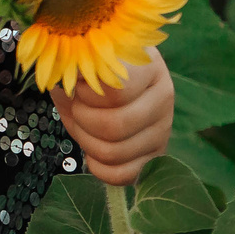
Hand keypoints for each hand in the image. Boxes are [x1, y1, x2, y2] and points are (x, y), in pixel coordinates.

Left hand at [53, 48, 174, 183]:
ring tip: (83, 125)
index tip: (80, 86)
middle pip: (114, 126)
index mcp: (148, 66)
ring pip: (114, 152)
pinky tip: (92, 152)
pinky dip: (99, 168)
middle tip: (77, 107)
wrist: (116, 81)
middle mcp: (163, 97)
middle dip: (83, 119)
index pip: (117, 92)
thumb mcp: (87, 57)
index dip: (87, 94)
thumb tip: (71, 85)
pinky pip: (123, 176)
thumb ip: (78, 67)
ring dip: (86, 141)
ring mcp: (162, 129)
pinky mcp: (155, 156)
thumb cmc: (98, 67)